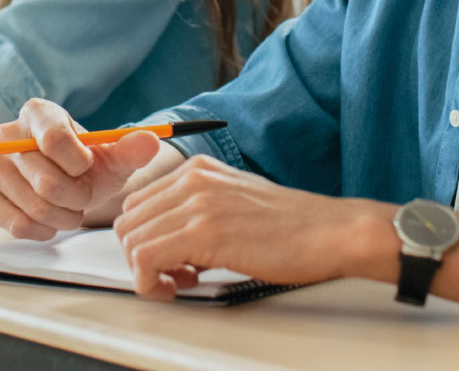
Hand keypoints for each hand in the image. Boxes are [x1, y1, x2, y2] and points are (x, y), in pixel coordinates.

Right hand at [0, 98, 164, 239]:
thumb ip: (132, 149)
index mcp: (38, 112)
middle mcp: (6, 133)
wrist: (67, 184)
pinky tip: (50, 221)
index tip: (87, 167)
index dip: (80, 164)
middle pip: (47, 181)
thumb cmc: (88, 167)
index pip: (55, 140)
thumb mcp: (114, 157)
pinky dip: (42, 229)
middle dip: (77, 197)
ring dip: (63, 216)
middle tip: (83, 196)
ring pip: (35, 206)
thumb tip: (151, 141)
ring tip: (70, 208)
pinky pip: (16, 224)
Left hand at [113, 155, 392, 299]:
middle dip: (141, 256)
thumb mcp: (236, 201)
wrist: (330, 232)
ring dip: (147, 272)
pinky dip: (151, 283)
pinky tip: (179, 287)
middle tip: (172, 275)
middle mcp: (193, 179)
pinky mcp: (204, 233)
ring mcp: (197, 204)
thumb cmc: (293, 226)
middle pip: (128, 222)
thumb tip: (168, 240)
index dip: (145, 238)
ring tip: (181, 281)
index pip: (138, 202)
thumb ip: (199, 210)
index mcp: (198, 169)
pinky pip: (146, 261)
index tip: (168, 259)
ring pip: (132, 242)